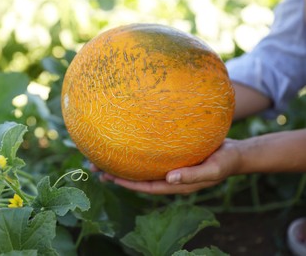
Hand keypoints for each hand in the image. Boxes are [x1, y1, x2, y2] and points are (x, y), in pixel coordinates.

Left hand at [90, 139, 241, 194]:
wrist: (234, 152)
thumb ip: (193, 176)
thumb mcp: (213, 169)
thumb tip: (170, 179)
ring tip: (104, 156)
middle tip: (96, 168)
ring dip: (124, 163)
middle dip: (118, 174)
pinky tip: (128, 142)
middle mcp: (170, 177)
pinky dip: (138, 151)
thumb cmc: (225, 161)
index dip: (128, 184)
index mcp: (176, 184)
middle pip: (140, 178)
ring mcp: (170, 167)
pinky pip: (151, 156)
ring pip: (142, 167)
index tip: (110, 178)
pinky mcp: (172, 156)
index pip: (147, 187)